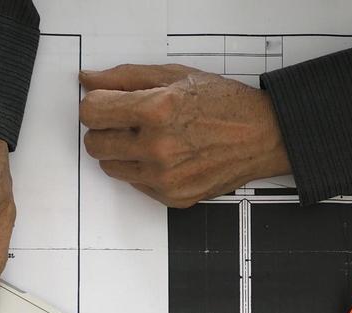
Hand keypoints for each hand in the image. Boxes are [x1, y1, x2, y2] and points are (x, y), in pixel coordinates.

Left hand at [79, 64, 289, 207]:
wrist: (263, 136)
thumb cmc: (223, 103)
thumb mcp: (175, 76)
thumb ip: (125, 78)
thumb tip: (88, 80)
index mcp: (156, 111)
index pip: (92, 112)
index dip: (94, 104)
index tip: (104, 102)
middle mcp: (157, 148)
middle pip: (94, 144)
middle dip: (104, 129)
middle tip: (125, 121)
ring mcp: (164, 178)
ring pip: (110, 166)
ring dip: (120, 151)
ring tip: (148, 137)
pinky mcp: (171, 197)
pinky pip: (135, 183)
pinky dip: (142, 169)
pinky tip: (167, 155)